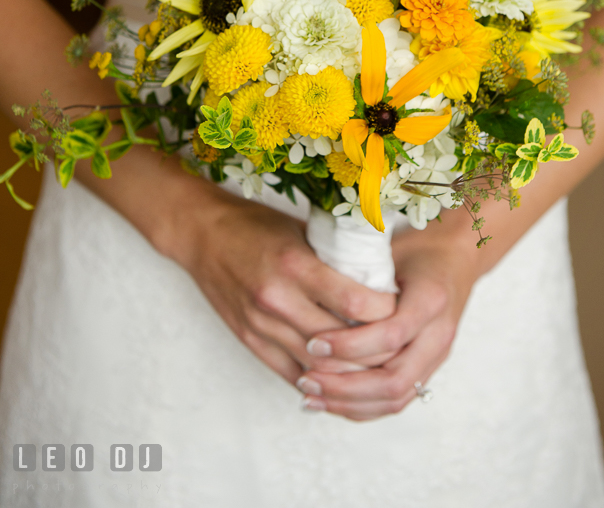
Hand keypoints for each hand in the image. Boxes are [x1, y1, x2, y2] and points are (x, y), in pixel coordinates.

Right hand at [170, 186, 396, 385]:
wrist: (202, 234)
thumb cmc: (255, 225)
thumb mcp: (301, 230)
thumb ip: (334, 257)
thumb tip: (380, 276)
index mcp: (295, 265)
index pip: (355, 303)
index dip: (386, 311)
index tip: (400, 305)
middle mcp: (277, 299)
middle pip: (340, 342)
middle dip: (374, 347)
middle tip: (397, 342)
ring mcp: (260, 325)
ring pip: (317, 366)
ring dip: (349, 370)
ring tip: (376, 363)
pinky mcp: (249, 340)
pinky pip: (291, 373)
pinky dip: (319, 379)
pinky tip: (340, 377)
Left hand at [296, 217, 478, 419]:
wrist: (455, 257)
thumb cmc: (415, 247)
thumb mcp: (389, 250)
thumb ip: (361, 272)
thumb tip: (312, 290)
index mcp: (431, 299)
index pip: (391, 335)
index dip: (350, 344)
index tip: (315, 342)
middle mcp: (439, 334)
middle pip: (394, 379)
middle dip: (345, 384)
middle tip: (306, 378)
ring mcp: (437, 356)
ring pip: (395, 397)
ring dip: (350, 402)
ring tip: (310, 396)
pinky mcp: (429, 369)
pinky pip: (397, 400)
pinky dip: (362, 408)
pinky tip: (330, 404)